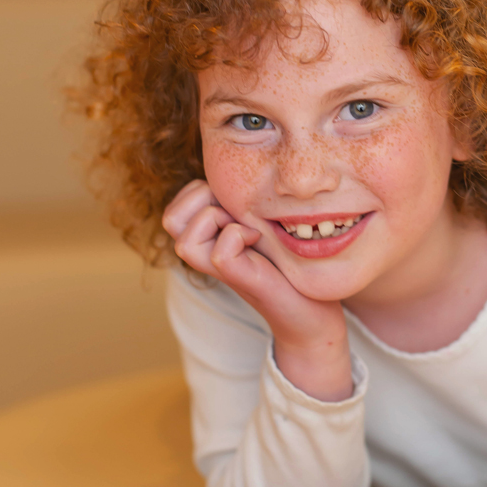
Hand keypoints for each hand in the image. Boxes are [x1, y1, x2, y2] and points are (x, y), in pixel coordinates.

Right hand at [162, 180, 351, 399]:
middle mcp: (208, 256)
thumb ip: (241, 205)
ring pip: (184, 241)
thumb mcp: (262, 224)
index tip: (235, 202)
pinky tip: (257, 238)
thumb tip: (232, 172)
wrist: (315, 314)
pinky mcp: (241, 280)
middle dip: (202, 199)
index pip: (175, 209)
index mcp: (209, 239)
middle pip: (171, 220)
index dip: (199, 192)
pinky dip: (237, 236)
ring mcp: (222, 271)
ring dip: (215, 219)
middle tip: (237, 211)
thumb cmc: (292, 265)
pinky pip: (220, 253)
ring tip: (246, 226)